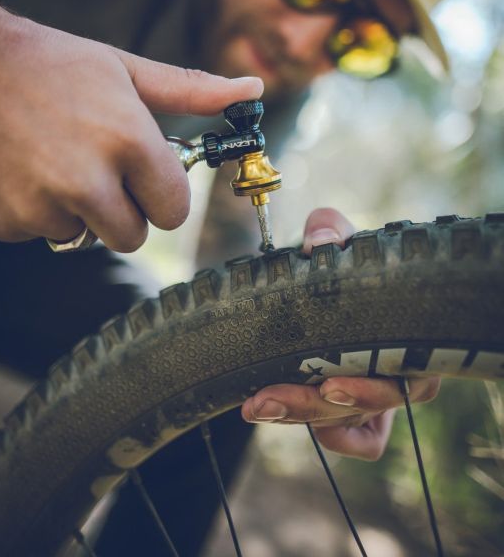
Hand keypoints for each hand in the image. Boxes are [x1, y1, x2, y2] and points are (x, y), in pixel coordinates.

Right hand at [0, 0, 262, 251]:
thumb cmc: (53, 62)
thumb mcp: (125, 69)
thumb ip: (191, 90)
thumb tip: (252, 90)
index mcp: (128, 141)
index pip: (173, 210)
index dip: (161, 192)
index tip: (142, 173)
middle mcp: (87, 179)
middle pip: (132, 234)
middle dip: (123, 208)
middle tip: (98, 167)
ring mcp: (41, 205)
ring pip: (85, 236)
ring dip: (78, 210)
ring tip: (55, 159)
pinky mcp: (6, 221)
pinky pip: (41, 234)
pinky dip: (37, 211)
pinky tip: (23, 169)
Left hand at [241, 208, 439, 459]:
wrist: (323, 274)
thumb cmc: (343, 258)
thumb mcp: (337, 237)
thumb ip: (330, 231)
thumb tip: (319, 241)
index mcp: (409, 331)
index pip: (414, 375)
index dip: (374, 388)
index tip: (331, 383)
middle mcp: (401, 369)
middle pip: (372, 406)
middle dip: (316, 405)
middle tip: (269, 398)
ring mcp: (380, 393)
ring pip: (350, 421)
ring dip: (301, 416)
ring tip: (257, 403)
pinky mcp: (361, 409)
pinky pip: (361, 442)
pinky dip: (335, 439)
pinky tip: (283, 417)